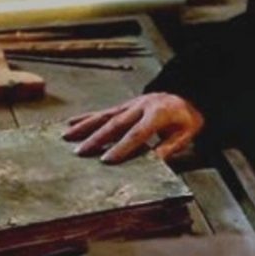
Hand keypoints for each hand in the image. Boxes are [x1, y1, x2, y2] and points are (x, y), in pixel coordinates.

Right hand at [62, 93, 203, 162]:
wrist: (187, 93)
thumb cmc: (187, 117)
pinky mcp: (123, 105)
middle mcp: (140, 107)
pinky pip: (103, 111)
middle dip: (96, 138)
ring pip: (104, 115)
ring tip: (68, 136)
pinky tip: (72, 122)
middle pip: (115, 123)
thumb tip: (153, 162)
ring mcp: (130, 104)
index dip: (121, 147)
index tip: (106, 160)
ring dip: (85, 126)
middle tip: (81, 151)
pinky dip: (86, 117)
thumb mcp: (185, 134)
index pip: (136, 133)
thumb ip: (168, 147)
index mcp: (157, 114)